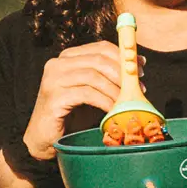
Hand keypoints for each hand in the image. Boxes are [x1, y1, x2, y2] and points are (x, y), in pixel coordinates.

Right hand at [20, 42, 141, 159]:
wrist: (46, 139)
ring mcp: (53, 79)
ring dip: (115, 89)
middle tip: (138, 87)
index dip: (123, 57)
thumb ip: (110, 77)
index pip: (100, 48)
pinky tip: (113, 110)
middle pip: (98, 59)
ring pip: (93, 76)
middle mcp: (57, 64)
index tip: (140, 70)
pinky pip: (87, 94)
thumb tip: (139, 63)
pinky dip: (104, 101)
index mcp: (68, 58)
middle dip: (123, 73)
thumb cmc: (72, 116)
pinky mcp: (54, 97)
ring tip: (127, 101)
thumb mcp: (94, 91)